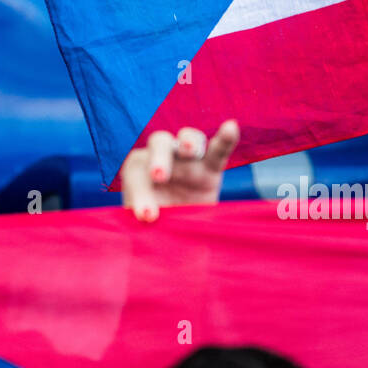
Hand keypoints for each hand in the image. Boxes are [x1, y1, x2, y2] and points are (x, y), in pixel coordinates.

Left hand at [119, 120, 238, 220]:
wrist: (177, 239)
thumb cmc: (155, 231)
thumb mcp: (145, 230)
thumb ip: (146, 222)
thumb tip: (149, 219)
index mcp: (138, 171)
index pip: (137, 172)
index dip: (140, 193)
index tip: (147, 217)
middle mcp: (162, 158)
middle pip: (160, 143)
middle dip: (159, 158)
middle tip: (158, 177)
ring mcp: (189, 161)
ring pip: (188, 138)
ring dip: (188, 142)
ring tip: (190, 151)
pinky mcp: (212, 169)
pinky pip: (218, 150)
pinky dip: (225, 138)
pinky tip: (231, 127)